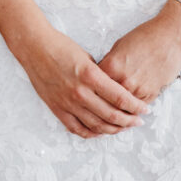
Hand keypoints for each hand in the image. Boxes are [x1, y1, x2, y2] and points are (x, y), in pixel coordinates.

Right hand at [20, 26, 148, 137]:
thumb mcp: (87, 56)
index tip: (145, 109)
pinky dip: (90, 133)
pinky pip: (77, 128)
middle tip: (138, 121)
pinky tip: (100, 132)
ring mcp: (68, 103)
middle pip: (111, 115)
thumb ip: (101, 75)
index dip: (135, 105)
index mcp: (90, 75)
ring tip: (123, 128)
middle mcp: (80, 92)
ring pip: (96, 125)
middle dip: (128, 120)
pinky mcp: (57, 109)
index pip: (120, 97)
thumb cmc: (61, 46)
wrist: (35, 48)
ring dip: (112, 129)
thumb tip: (115, 90)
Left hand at [98, 7, 180, 103]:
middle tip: (96, 107)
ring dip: (115, 112)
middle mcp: (123, 80)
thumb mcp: (120, 45)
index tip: (89, 90)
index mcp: (112, 65)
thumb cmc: (146, 37)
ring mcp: (137, 90)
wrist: (170, 38)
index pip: (93, 84)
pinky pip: (135, 109)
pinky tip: (126, 110)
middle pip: (105, 101)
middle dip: (100, 104)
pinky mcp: (150, 95)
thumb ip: (108, 63)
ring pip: (120, 109)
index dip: (90, 87)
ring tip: (110, 114)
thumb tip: (99, 75)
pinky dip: (130, 110)